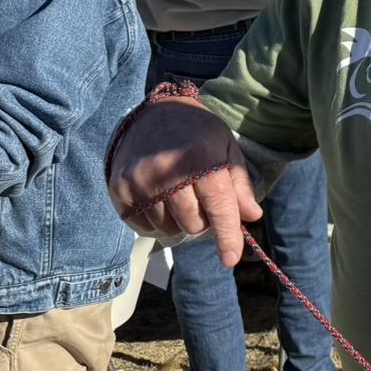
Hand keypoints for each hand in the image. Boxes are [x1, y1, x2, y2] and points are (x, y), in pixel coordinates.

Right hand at [105, 97, 261, 264]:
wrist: (155, 112)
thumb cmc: (199, 132)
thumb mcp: (227, 149)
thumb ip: (239, 185)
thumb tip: (251, 217)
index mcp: (200, 159)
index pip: (218, 208)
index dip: (228, 236)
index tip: (231, 259)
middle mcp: (167, 172)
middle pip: (193, 224)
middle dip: (204, 221)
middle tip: (201, 199)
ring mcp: (140, 182)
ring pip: (168, 228)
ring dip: (179, 222)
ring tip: (180, 195)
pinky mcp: (120, 189)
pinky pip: (143, 226)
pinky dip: (156, 221)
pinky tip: (160, 199)